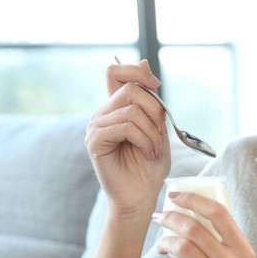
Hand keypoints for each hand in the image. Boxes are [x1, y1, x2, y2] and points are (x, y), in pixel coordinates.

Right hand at [85, 59, 170, 217]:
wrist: (141, 196)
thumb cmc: (150, 165)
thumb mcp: (158, 127)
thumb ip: (152, 99)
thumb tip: (145, 61)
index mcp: (116, 107)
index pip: (115, 71)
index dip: (137, 71)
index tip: (156, 86)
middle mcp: (102, 113)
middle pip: (131, 89)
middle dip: (156, 110)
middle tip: (161, 134)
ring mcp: (96, 127)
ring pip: (132, 110)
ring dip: (153, 132)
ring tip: (154, 150)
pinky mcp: (95, 141)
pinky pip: (126, 127)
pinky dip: (145, 140)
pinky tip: (148, 154)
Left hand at [153, 192, 256, 257]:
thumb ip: (227, 241)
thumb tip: (198, 213)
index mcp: (243, 250)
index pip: (219, 213)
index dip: (195, 199)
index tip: (177, 195)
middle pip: (195, 229)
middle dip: (171, 218)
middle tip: (160, 216)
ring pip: (182, 249)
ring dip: (165, 241)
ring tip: (162, 243)